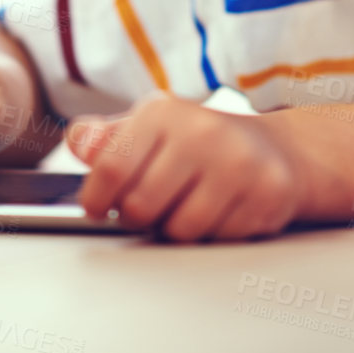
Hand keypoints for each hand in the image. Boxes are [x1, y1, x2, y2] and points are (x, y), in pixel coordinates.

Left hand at [66, 93, 304, 241]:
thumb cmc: (199, 143)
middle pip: (141, 206)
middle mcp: (202, 132)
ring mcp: (238, 162)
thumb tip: (79, 143)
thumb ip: (105, 139)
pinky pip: (219, 239)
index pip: (111, 166)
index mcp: (163, 113)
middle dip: (138, 217)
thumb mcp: (149, 129)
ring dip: (176, 229)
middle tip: (150, 207)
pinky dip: (213, 234)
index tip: (97, 208)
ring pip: (180, 230)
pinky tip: (220, 211)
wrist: (275, 150)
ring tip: (187, 206)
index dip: (96, 198)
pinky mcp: (267, 191)